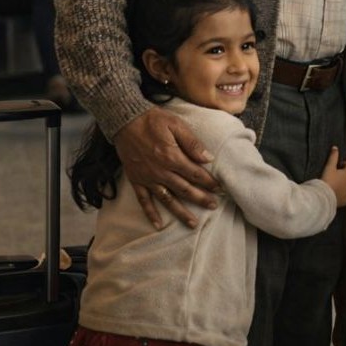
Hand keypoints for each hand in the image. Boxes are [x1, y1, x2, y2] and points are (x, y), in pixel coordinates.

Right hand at [113, 107, 220, 228]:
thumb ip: (192, 143)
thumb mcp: (176, 124)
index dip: (209, 182)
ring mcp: (147, 178)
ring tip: (193, 223)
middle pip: (184, 189)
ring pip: (167, 199)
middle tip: (213, 206)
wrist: (125, 121)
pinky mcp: (136, 180)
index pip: (195, 174)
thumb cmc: (153, 120)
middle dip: (201, 198)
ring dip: (181, 212)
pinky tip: (158, 225)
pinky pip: (144, 200)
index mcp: (172, 157)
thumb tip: (208, 158)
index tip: (220, 189)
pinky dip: (150, 213)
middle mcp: (160, 171)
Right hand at [321, 145, 345, 207]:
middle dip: (345, 176)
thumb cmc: (327, 180)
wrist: (325, 196)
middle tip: (336, 176)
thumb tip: (335, 147)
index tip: (339, 165)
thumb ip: (333, 157)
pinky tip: (338, 196)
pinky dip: (344, 196)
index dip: (345, 164)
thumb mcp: (329, 167)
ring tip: (336, 186)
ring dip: (345, 186)